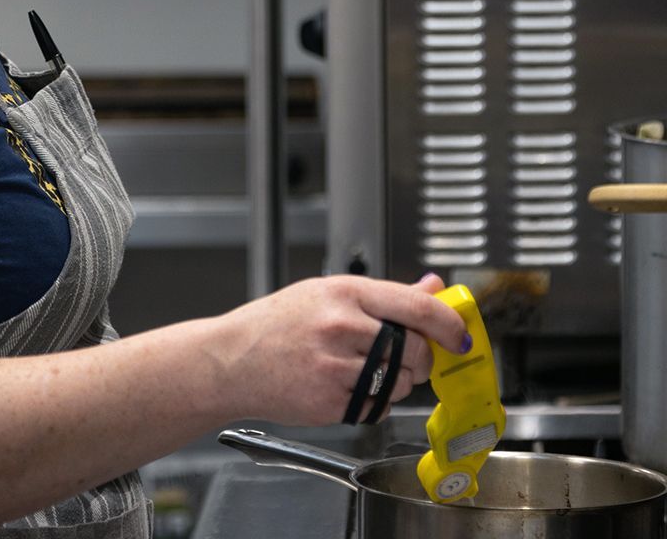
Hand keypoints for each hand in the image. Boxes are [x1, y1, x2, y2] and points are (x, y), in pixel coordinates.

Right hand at [214, 272, 469, 426]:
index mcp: (344, 292)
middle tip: (406, 356)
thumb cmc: (277, 323)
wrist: (232, 359)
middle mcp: (341, 326)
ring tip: (362, 369)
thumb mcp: (328, 293)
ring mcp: (335, 366)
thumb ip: (387, 294)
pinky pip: (376, 407)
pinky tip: (345, 385)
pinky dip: (372, 401)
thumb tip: (434, 287)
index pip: (417, 308)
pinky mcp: (330, 402)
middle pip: (415, 351)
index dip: (449, 325)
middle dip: (420, 359)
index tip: (461, 337)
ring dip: (396, 382)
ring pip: (399, 383)